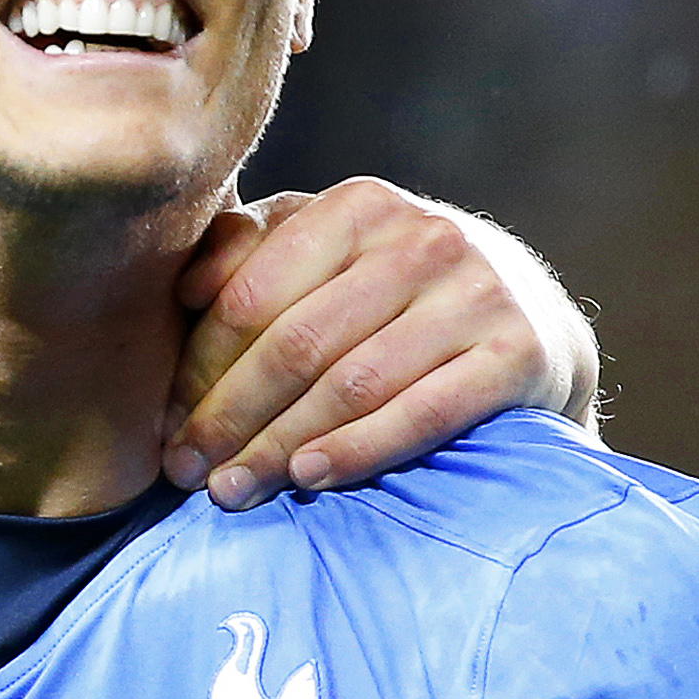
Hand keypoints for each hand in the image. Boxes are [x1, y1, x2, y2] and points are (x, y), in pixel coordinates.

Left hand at [167, 182, 587, 502]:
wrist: (534, 324)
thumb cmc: (399, 292)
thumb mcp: (330, 249)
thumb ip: (255, 249)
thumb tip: (186, 289)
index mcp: (359, 206)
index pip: (252, 297)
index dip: (199, 369)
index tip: (165, 428)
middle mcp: (422, 238)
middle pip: (296, 345)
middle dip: (229, 418)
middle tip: (187, 474)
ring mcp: (476, 294)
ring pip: (352, 385)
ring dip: (280, 447)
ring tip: (232, 492)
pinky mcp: (518, 353)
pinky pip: (423, 413)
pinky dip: (360, 449)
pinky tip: (310, 477)